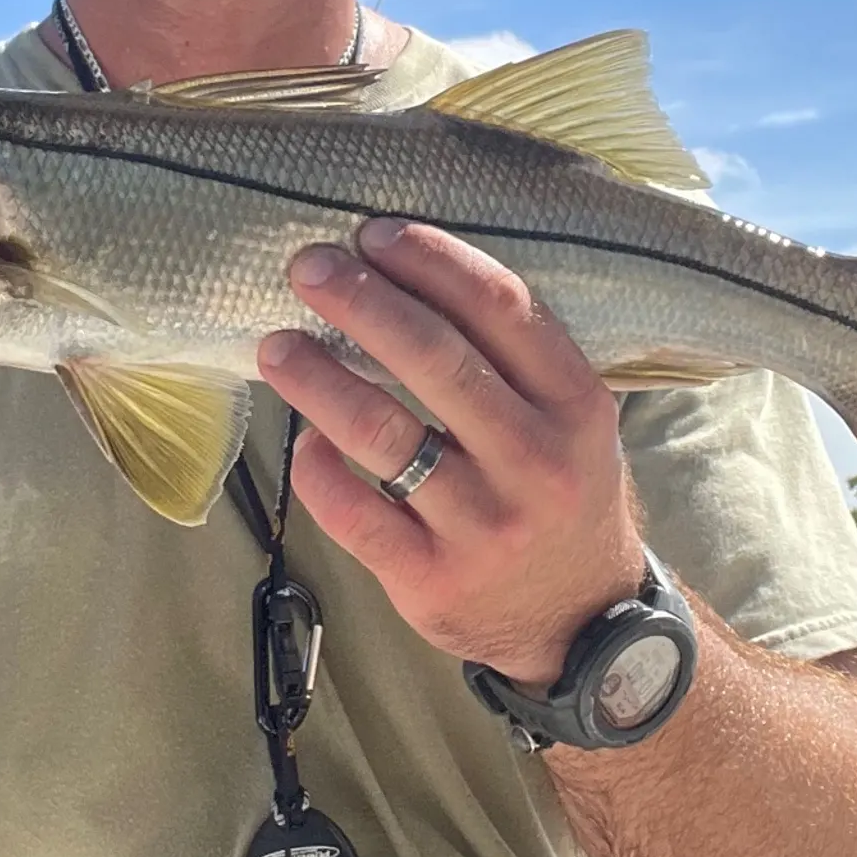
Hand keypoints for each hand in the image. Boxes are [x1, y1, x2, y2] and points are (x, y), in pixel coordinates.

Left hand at [257, 220, 642, 687]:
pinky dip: (318, 470)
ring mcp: (484, 525)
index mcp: (575, 406)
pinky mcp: (432, 579)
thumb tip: (403, 274)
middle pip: (436, 361)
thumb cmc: (560, 494)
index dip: (434, 262)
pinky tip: (301, 442)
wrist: (579, 624)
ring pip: (383, 435)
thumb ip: (515, 360)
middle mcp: (536, 461)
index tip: (375, 233)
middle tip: (308, 266)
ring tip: (276, 347)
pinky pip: (354, 514)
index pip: (502, 311)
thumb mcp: (573, 422)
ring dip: (319, 380)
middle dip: (363, 302)